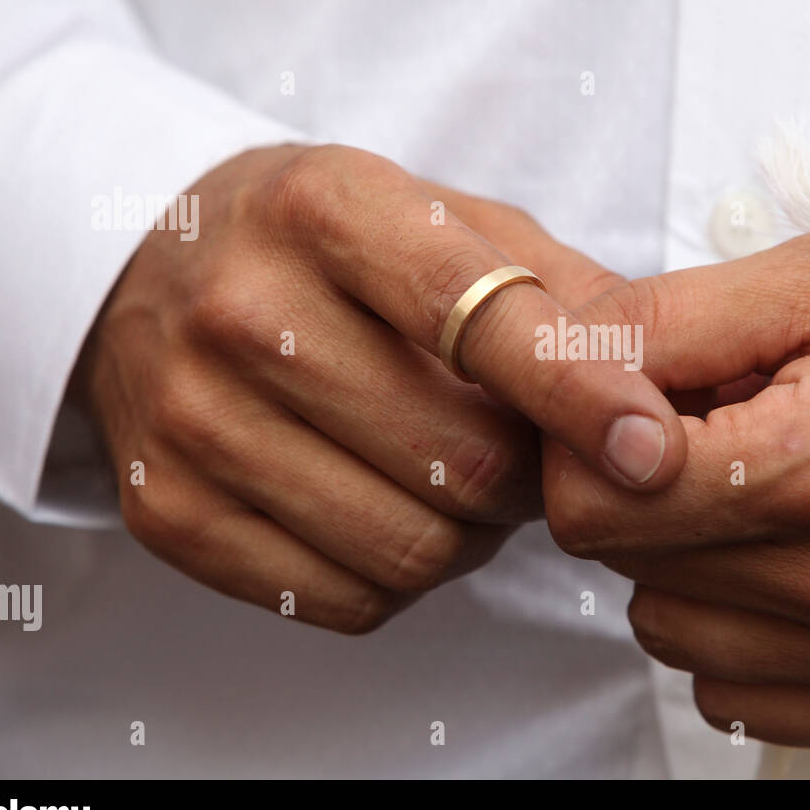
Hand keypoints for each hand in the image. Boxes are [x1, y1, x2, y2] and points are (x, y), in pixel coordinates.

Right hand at [75, 144, 686, 631]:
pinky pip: (347, 599)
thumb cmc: (329, 246)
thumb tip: (657, 385)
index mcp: (328, 209)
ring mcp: (190, 418)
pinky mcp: (166, 511)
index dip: (579, 393)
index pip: (478, 317)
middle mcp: (241, 309)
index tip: (651, 448)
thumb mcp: (442, 217)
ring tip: (450, 471)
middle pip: (463, 461)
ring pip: (413, 547)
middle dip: (529, 473)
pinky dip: (399, 573)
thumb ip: (558, 289)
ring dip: (471, 531)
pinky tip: (384, 505)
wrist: (152, 269)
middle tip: (519, 442)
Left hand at [542, 231, 809, 743]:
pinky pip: (734, 695)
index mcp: (809, 467)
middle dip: (642, 495)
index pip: (591, 507)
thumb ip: (672, 322)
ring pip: (670, 634)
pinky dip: (733, 633)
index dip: (585, 450)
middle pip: (626, 568)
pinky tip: (783, 565)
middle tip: (719, 438)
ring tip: (759, 495)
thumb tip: (566, 368)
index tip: (638, 413)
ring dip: (683, 565)